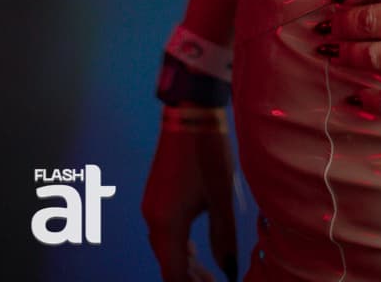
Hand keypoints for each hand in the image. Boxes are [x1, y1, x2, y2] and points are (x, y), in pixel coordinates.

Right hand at [142, 112, 237, 281]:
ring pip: (165, 249)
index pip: (174, 274)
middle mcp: (153, 218)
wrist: (190, 115)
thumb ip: (223, 236)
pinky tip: (193, 251)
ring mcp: (152, 206)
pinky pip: (164, 233)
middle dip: (189, 278)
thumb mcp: (221, 196)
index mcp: (167, 223)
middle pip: (168, 264)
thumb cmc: (208, 153)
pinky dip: (178, 247)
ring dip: (185, 264)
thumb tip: (228, 269)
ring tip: (208, 273)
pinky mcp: (156, 196)